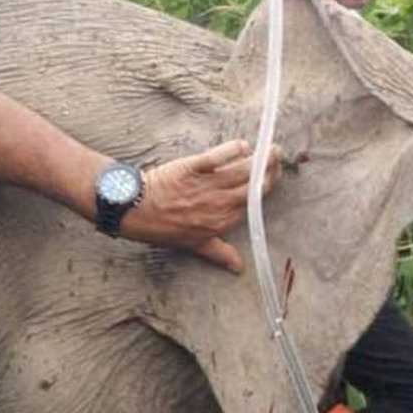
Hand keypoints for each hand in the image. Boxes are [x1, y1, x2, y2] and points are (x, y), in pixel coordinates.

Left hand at [122, 140, 280, 272]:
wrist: (135, 210)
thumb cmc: (162, 227)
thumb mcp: (193, 244)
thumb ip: (219, 252)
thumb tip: (239, 268)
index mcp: (222, 221)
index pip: (252, 204)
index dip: (266, 188)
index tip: (273, 176)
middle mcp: (219, 204)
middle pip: (253, 186)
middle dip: (270, 170)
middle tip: (278, 155)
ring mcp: (206, 185)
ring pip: (241, 171)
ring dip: (259, 158)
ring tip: (271, 148)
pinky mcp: (192, 168)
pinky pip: (218, 157)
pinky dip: (232, 150)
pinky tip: (242, 145)